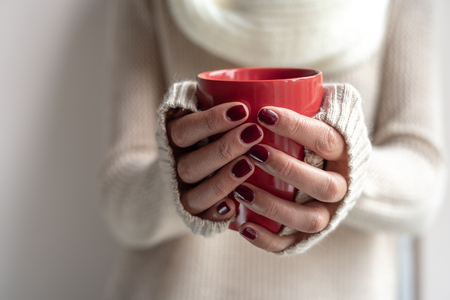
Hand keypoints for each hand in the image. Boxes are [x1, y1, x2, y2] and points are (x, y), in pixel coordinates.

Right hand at [167, 102, 263, 220]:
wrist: (185, 165)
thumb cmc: (209, 133)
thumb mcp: (208, 113)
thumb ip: (220, 103)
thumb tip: (265, 88)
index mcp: (174, 138)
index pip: (185, 130)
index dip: (210, 121)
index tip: (242, 109)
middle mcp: (176, 165)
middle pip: (192, 164)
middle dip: (224, 149)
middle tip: (254, 134)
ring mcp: (184, 190)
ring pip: (196, 193)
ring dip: (223, 180)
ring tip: (249, 165)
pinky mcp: (194, 211)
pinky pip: (202, 216)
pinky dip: (217, 212)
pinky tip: (234, 205)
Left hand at [234, 107, 347, 251]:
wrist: (344, 176)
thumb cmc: (322, 140)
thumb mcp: (329, 115)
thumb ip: (318, 100)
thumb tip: (288, 80)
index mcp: (346, 153)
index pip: (325, 139)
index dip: (295, 127)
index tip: (262, 114)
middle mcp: (341, 187)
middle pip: (321, 184)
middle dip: (285, 167)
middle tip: (252, 151)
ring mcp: (327, 214)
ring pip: (307, 218)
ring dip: (273, 206)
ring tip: (241, 191)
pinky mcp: (309, 235)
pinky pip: (292, 244)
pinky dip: (268, 240)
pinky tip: (244, 227)